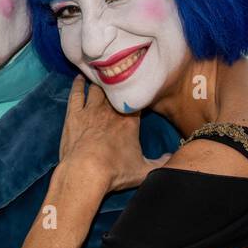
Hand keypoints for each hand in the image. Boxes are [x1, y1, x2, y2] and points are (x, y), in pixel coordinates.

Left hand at [57, 76, 168, 193]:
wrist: (86, 171)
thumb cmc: (115, 171)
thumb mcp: (144, 171)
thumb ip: (162, 163)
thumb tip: (173, 158)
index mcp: (130, 121)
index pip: (136, 101)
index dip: (136, 95)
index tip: (137, 92)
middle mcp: (111, 111)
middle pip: (115, 91)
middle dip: (117, 85)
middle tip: (119, 79)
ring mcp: (91, 110)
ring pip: (97, 88)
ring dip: (99, 82)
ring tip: (101, 75)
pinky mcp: (74, 114)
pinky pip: (77, 94)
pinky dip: (78, 85)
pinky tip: (79, 79)